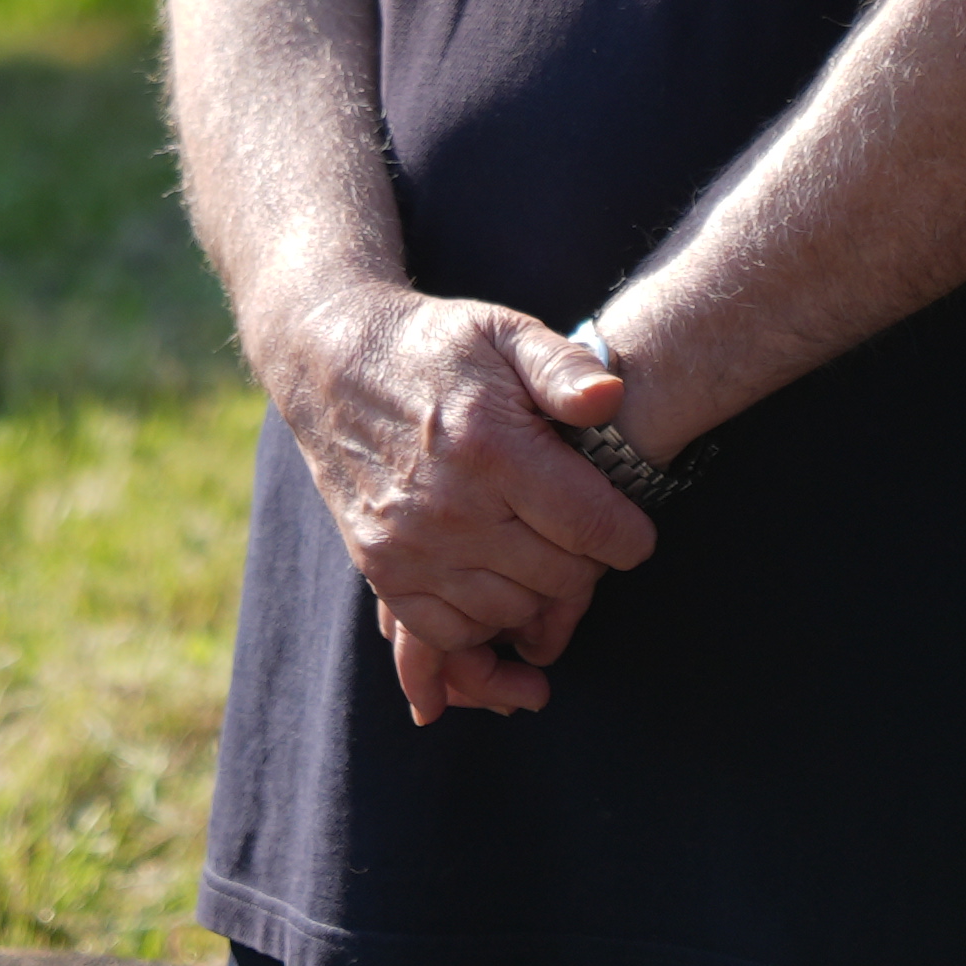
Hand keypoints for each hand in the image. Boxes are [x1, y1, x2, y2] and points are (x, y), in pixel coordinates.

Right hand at [267, 288, 651, 725]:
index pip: (589, 525)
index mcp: (490, 448)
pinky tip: (500, 586)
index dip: (629, 536)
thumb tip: (612, 398)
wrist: (333, 364)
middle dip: (588, 564)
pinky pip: (450, 633)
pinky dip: (484, 623)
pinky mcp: (380, 570)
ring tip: (545, 554)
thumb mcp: (505, 332)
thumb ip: (565, 367)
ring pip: (510, 613)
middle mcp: (449, 509)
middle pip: (557, 578)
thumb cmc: (435, 347)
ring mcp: (409, 548)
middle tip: (586, 537)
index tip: (633, 531)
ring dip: (540, 595)